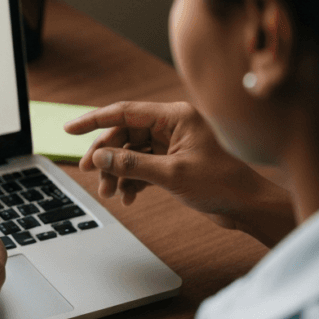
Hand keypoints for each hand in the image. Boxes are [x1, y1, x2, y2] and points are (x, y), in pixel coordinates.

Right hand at [66, 101, 292, 244]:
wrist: (249, 207)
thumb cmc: (222, 184)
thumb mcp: (171, 174)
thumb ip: (131, 164)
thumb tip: (99, 157)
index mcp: (175, 117)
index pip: (124, 112)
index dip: (94, 120)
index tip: (69, 129)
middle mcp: (172, 126)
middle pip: (124, 134)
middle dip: (106, 156)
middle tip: (90, 174)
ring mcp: (173, 144)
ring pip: (131, 153)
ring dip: (117, 172)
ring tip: (110, 193)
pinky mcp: (174, 162)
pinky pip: (142, 166)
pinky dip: (132, 180)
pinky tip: (128, 197)